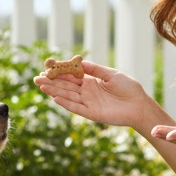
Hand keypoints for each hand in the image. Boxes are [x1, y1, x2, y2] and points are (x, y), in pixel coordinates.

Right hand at [34, 60, 150, 127]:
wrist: (139, 105)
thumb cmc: (128, 88)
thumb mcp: (111, 74)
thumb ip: (95, 69)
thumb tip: (79, 62)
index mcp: (91, 82)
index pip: (71, 76)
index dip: (59, 73)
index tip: (47, 69)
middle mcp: (87, 92)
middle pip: (66, 86)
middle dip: (51, 82)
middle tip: (36, 78)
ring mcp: (88, 103)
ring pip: (68, 96)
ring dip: (54, 91)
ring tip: (41, 85)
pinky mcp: (92, 113)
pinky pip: (76, 108)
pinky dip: (66, 103)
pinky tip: (55, 98)